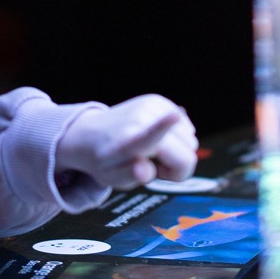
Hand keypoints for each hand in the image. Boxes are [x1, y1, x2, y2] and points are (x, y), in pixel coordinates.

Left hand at [57, 94, 197, 188]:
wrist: (89, 135)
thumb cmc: (105, 161)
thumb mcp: (113, 178)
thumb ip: (131, 177)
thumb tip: (146, 170)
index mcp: (127, 142)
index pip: (148, 136)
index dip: (164, 126)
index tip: (174, 116)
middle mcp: (140, 118)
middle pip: (186, 153)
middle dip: (177, 168)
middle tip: (154, 168)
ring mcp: (150, 105)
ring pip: (190, 139)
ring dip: (177, 151)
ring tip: (153, 153)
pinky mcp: (158, 100)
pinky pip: (186, 127)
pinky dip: (177, 137)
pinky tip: (158, 139)